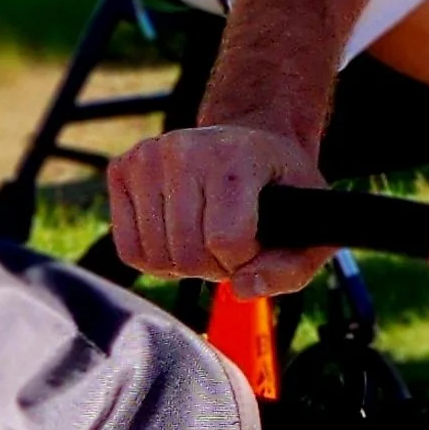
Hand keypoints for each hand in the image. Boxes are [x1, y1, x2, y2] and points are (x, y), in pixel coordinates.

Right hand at [109, 119, 327, 293]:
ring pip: (154, 257)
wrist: (250, 140)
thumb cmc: (280, 187)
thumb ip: (289, 269)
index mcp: (233, 157)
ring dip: (184, 264)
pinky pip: (129, 250)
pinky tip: (178, 236)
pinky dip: (155, 259)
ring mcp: (147, 157)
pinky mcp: (121, 170)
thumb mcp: (307, 225)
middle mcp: (184, 149)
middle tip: (230, 241)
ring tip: (206, 236)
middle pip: (188, 254)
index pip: (226, 241)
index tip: (255, 239)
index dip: (244, 258)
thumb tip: (241, 289)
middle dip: (214, 264)